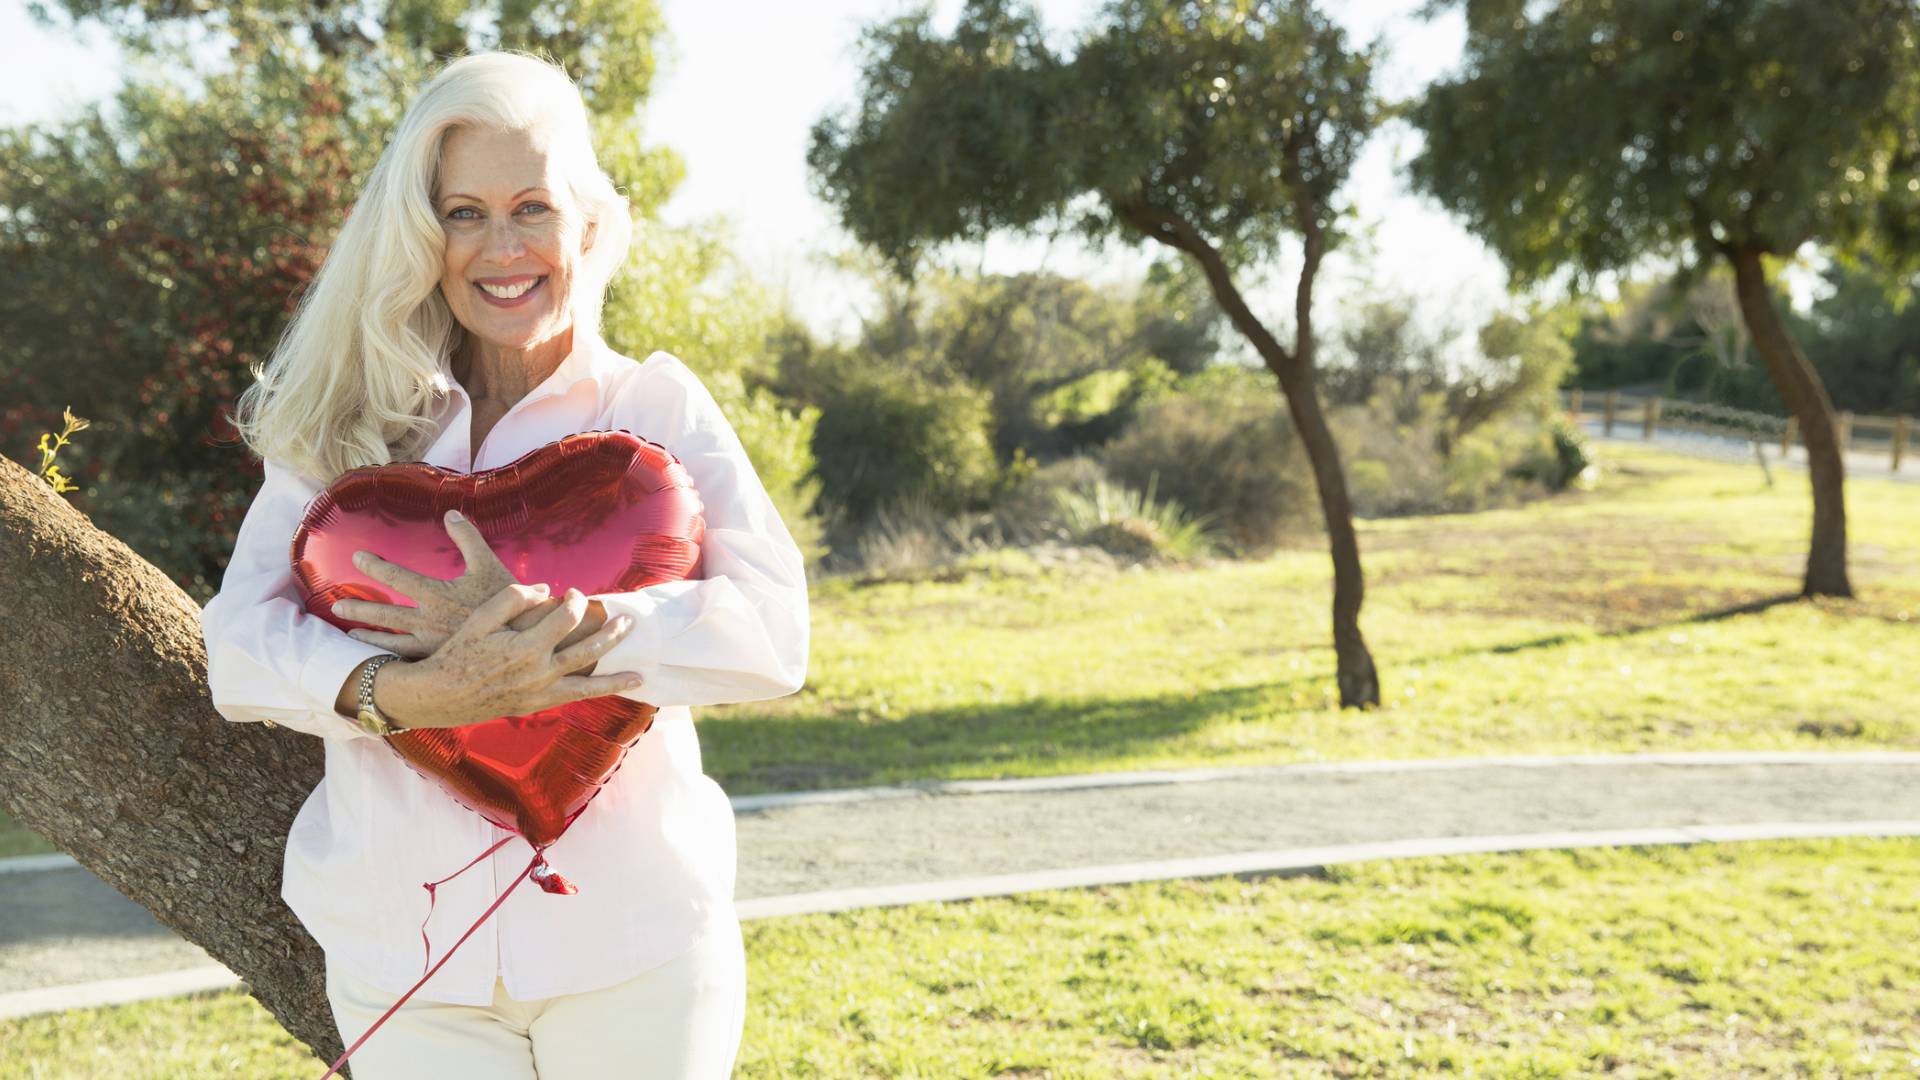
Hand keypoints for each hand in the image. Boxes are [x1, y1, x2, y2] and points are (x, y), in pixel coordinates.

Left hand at [334, 508, 529, 657]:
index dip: (374, 566)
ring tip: (350, 633)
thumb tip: (450, 513)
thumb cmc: (510, 602)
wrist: (525, 640)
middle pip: (383, 613)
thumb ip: (467, 537)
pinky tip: (379, 658)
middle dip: (358, 608)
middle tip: (337, 607)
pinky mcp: (439, 660)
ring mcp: (431, 644)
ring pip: (390, 640)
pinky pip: (407, 660)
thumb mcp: (489, 564)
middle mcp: (428, 620)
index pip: (396, 578)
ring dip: (367, 635)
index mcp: (437, 594)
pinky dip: (389, 657)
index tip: (358, 558)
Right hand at [373, 583, 643, 730]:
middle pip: (588, 649)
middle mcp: (538, 672)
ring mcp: (540, 692)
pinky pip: (577, 698)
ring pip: (588, 680)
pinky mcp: (538, 705)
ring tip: (637, 664)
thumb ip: (514, 598)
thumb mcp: (481, 619)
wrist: (441, 695)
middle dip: (611, 632)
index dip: (574, 601)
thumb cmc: (459, 652)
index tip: (573, 593)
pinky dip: (603, 691)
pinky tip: (625, 686)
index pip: (566, 617)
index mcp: (525, 646)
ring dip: (615, 669)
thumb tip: (546, 588)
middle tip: (628, 619)